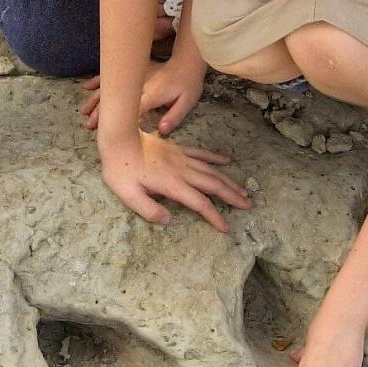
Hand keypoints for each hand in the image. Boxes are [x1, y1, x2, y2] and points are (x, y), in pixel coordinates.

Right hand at [81, 55, 205, 134]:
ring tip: (84, 111)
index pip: (129, 108)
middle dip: (100, 112)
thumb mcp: (186, 102)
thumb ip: (174, 116)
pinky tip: (86, 87)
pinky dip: (98, 80)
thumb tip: (161, 131)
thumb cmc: (187, 84)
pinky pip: (112, 75)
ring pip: (109, 87)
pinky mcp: (132, 73)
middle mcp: (138, 85)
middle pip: (115, 99)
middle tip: (89, 125)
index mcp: (150, 95)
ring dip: (95, 99)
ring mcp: (133, 77)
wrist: (186, 62)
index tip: (104, 128)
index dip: (116, 118)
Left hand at [99, 129, 251, 231]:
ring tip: (243, 190)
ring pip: (211, 171)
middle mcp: (182, 171)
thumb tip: (168, 221)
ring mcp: (182, 158)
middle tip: (248, 205)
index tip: (226, 228)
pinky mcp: (178, 149)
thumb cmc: (120, 169)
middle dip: (232, 197)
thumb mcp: (128, 195)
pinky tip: (226, 161)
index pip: (199, 203)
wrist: (120, 138)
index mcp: (172, 185)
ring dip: (229, 181)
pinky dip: (215, 158)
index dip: (214, 216)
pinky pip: (201, 154)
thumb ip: (149, 209)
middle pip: (213, 185)